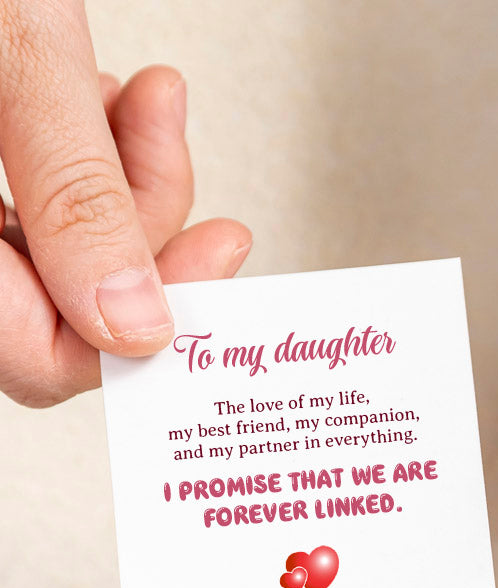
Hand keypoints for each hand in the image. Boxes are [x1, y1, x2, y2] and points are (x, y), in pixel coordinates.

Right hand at [0, 1, 250, 406]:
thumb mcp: (15, 58)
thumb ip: (76, 195)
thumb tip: (136, 323)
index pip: (34, 354)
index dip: (133, 331)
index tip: (213, 266)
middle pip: (60, 309)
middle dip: (147, 243)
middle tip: (212, 211)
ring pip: (64, 250)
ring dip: (131, 181)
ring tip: (151, 105)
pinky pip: (46, 196)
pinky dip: (95, 152)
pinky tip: (112, 101)